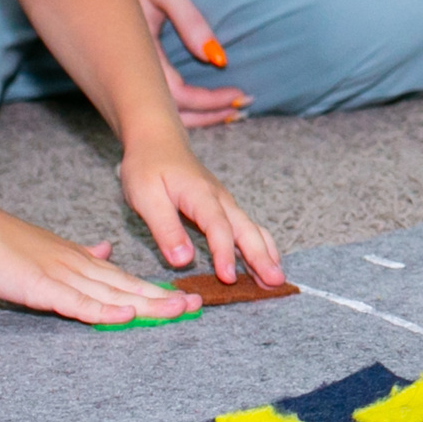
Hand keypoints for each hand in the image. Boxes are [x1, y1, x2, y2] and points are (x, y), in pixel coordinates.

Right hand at [0, 206, 197, 325]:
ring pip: (110, 293)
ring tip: (178, 311)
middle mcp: (75, 264)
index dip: (153, 289)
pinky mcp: (39, 286)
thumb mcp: (44, 247)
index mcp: (76, 258)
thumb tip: (105, 253)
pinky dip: (103, 310)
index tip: (182, 298)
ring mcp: (59, 274)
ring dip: (145, 304)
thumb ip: (76, 254)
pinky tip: (125, 316)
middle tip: (198, 306)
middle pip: (126, 285)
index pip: (122, 278)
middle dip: (162, 298)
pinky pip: (76, 302)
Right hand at [109, 0, 247, 126]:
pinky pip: (155, 93)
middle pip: (167, 111)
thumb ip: (191, 22)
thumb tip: (217, 58)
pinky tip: (205, 97)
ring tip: (229, 110)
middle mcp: (127, 65)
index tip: (239, 94)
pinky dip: (183, 102)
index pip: (175, 95)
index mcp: (136, 51)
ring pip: (160, 106)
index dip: (209, 102)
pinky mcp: (127, 62)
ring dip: (196, 113)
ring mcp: (124, 66)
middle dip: (207, 116)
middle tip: (241, 109)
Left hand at [119, 140, 284, 285]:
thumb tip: (183, 261)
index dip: (224, 252)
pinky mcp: (223, 208)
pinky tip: (266, 263)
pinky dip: (259, 246)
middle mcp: (219, 199)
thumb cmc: (148, 167)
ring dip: (265, 253)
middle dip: (261, 256)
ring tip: (277, 279)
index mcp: (199, 194)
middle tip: (276, 281)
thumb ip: (165, 228)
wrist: (157, 140)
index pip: (217, 226)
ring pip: (250, 229)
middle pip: (245, 228)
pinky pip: (245, 228)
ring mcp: (224, 203)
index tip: (228, 277)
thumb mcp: (145, 196)